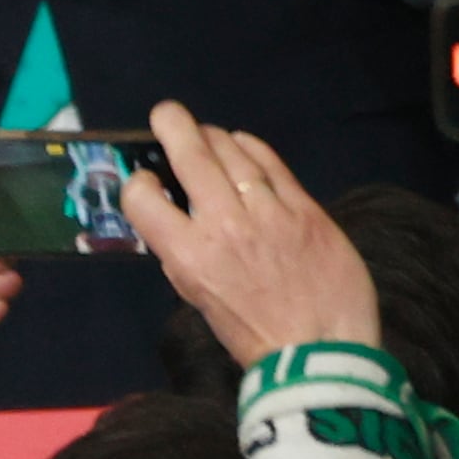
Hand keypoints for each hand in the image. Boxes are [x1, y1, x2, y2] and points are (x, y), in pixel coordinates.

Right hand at [121, 105, 373, 362]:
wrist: (319, 346)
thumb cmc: (253, 333)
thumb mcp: (201, 299)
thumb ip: (188, 255)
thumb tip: (179, 220)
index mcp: (188, 257)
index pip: (144, 201)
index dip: (139, 184)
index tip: (145, 179)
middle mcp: (222, 225)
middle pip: (192, 159)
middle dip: (174, 127)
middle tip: (165, 113)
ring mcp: (266, 210)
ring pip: (233, 153)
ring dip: (214, 136)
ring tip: (204, 131)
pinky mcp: (303, 205)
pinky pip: (271, 164)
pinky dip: (253, 147)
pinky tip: (243, 141)